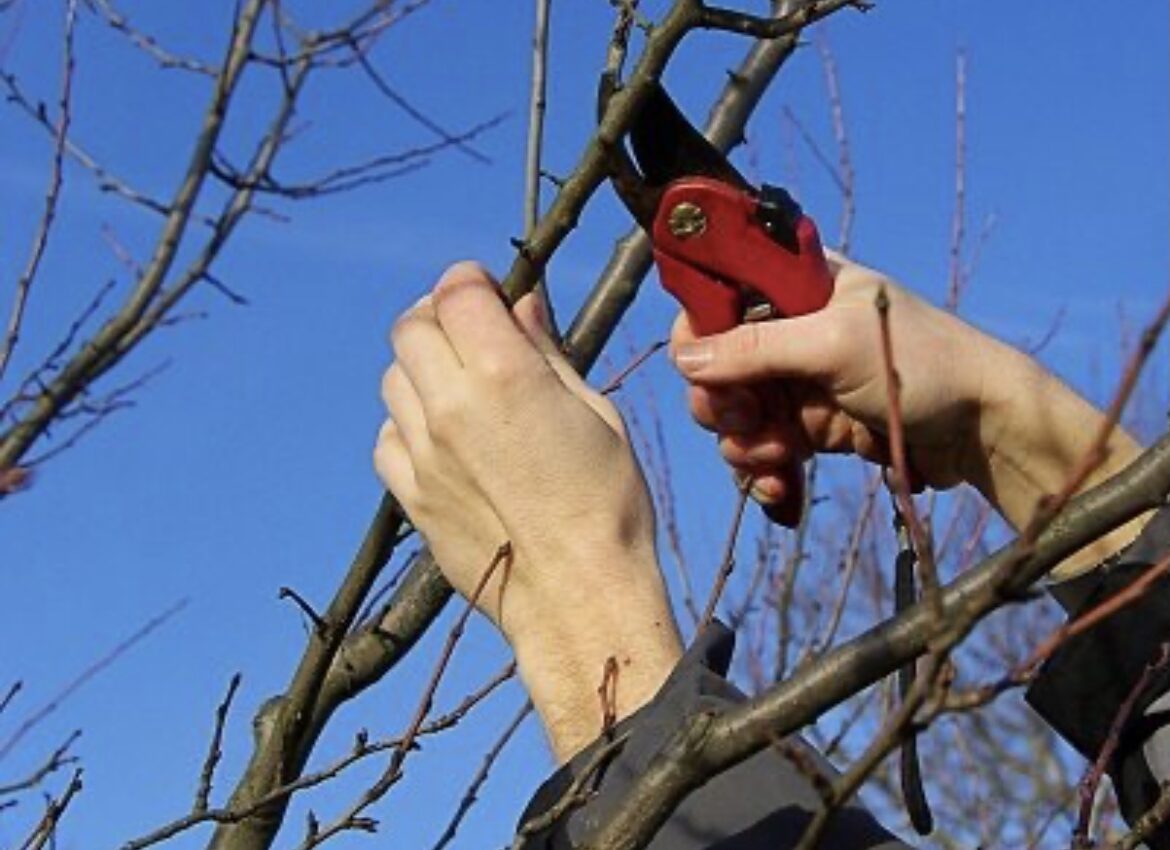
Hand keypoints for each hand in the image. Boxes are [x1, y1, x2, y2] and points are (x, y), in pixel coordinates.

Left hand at [374, 262, 680, 758]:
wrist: (578, 595)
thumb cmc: (607, 504)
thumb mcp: (594, 413)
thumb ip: (547, 353)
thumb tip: (520, 308)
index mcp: (504, 373)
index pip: (457, 292)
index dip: (470, 282)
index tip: (487, 290)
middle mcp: (450, 405)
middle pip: (412, 328)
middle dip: (439, 316)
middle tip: (470, 331)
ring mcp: (423, 453)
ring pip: (393, 379)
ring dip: (421, 369)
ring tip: (460, 388)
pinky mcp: (410, 496)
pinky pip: (387, 438)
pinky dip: (407, 425)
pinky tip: (442, 438)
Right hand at [670, 253, 1148, 577]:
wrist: (984, 429)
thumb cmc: (925, 365)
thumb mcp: (836, 345)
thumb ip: (757, 347)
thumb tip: (685, 358)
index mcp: (797, 284)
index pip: (718, 296)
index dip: (701, 336)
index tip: (711, 374)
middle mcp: (791, 327)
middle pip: (715, 364)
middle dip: (723, 403)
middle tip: (749, 422)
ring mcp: (798, 379)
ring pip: (733, 414)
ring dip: (744, 444)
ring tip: (779, 458)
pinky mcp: (809, 425)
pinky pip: (762, 449)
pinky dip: (763, 471)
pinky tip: (778, 489)